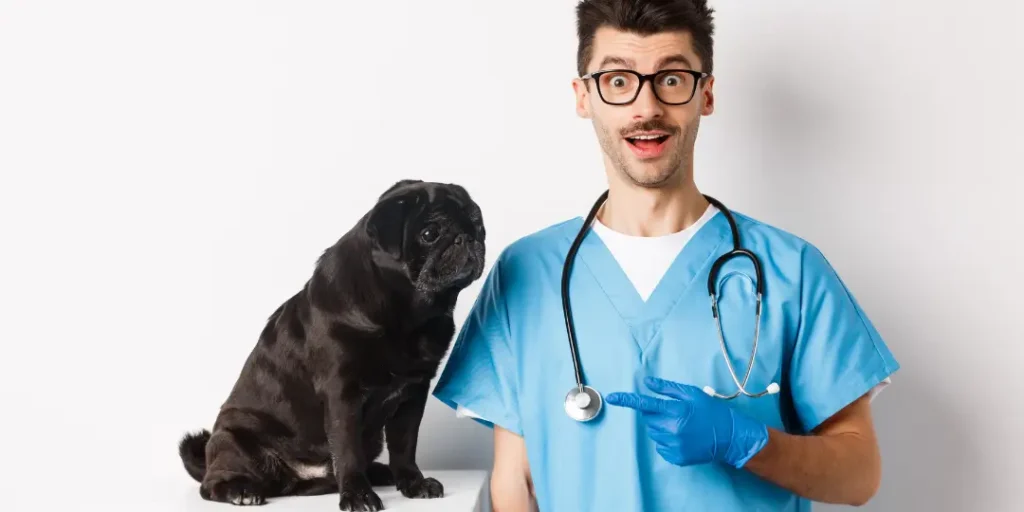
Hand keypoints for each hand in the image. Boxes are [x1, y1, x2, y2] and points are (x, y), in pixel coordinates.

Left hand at [605, 376, 768, 468]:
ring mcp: (674, 445)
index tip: (611, 398)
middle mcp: (672, 428)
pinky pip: (661, 448)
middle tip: (674, 413)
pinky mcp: (676, 458)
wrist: (731, 437)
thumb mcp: (693, 394)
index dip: (626, 400)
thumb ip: (668, 389)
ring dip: (661, 428)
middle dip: (656, 415)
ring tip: (681, 426)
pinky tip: (683, 438)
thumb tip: (647, 382)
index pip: (645, 404)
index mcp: (675, 410)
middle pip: (648, 420)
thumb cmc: (712, 412)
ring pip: (654, 434)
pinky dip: (667, 442)